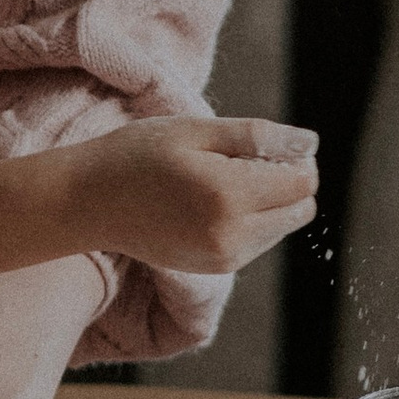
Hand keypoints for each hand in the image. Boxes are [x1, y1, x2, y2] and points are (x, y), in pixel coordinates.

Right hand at [0, 118, 316, 281]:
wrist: (89, 202)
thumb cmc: (137, 155)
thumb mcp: (194, 131)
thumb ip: (257, 138)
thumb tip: (309, 144)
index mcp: (230, 195)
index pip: (303, 181)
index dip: (293, 157)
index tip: (261, 144)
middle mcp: (233, 235)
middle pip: (301, 208)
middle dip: (286, 181)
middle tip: (242, 160)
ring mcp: (225, 257)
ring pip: (282, 227)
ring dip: (268, 202)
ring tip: (219, 181)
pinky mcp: (216, 267)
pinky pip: (259, 242)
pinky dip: (250, 220)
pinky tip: (209, 203)